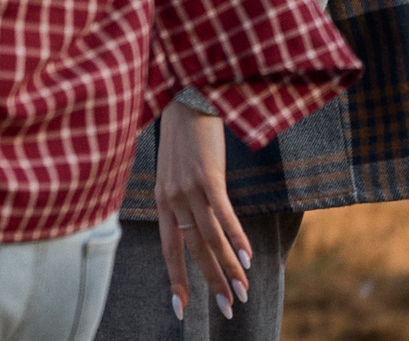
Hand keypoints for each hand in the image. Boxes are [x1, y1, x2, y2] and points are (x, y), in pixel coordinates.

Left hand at [155, 99, 250, 321]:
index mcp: (161, 200)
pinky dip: (236, 240)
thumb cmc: (184, 138)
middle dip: (211, 283)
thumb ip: (183, 200)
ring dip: (228, 269)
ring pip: (209, 239)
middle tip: (228, 309)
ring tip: (243, 292)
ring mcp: (188, 188)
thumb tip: (200, 227)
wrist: (185, 99)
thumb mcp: (176, 173)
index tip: (181, 308)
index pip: (167, 248)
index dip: (175, 278)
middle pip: (192, 250)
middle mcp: (171, 198)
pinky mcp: (206, 177)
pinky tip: (247, 259)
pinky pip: (223, 216)